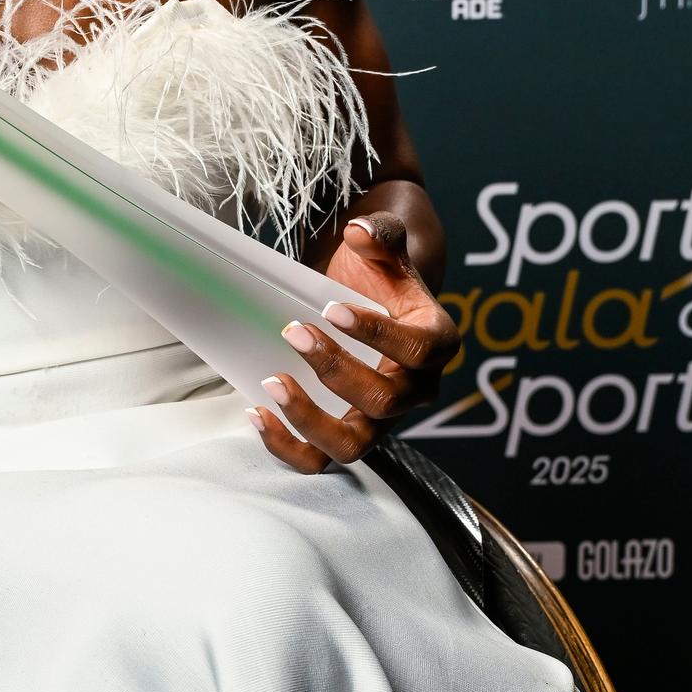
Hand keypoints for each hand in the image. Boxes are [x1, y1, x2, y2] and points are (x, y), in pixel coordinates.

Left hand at [250, 210, 461, 472]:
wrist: (374, 302)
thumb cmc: (380, 277)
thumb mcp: (386, 247)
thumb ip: (382, 234)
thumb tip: (360, 232)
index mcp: (435, 343)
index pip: (417, 350)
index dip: (376, 334)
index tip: (331, 309)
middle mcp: (416, 390)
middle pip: (384, 401)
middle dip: (335, 370)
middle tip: (292, 332)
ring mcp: (381, 420)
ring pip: (354, 444)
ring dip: (310, 419)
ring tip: (272, 383)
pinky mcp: (348, 434)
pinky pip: (320, 459)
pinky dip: (286, 446)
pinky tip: (256, 413)